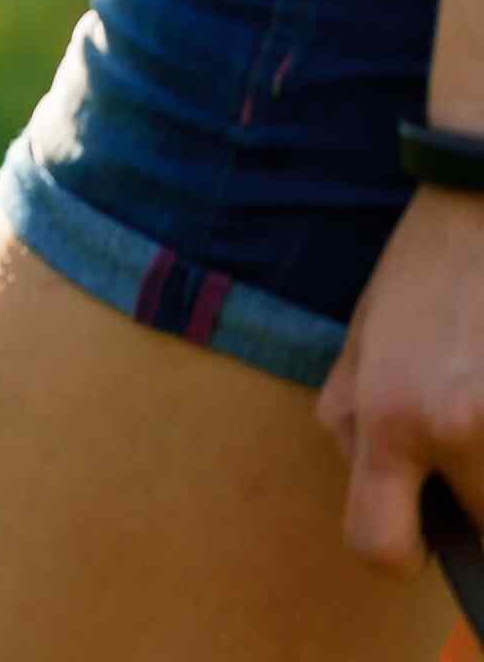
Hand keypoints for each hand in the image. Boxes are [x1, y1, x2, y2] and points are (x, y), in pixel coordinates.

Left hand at [318, 184, 483, 571]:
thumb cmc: (421, 277)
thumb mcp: (357, 352)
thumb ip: (357, 434)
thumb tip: (391, 503)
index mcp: (391, 420)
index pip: (381, 546)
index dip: (395, 550)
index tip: (415, 531)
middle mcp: (459, 428)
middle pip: (481, 528)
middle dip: (472, 502)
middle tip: (461, 431)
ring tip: (474, 392)